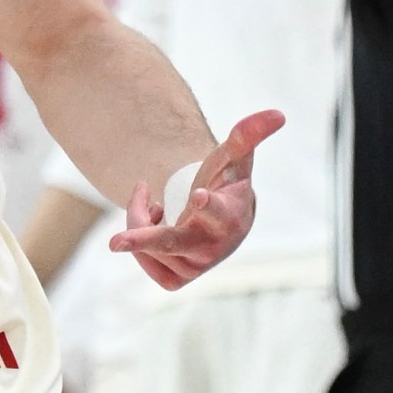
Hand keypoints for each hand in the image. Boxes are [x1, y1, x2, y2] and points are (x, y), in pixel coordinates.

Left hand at [111, 110, 282, 289]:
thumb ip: (249, 134)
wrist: (221, 219)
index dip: (208, 204)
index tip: (197, 195)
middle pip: (174, 243)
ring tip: (155, 202)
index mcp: (230, 215)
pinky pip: (147, 261)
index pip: (219, 212)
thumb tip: (278, 113)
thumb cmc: (225, 182)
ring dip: (141, 216)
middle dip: (145, 240)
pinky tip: (156, 224)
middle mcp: (215, 246)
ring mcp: (196, 266)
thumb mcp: (235, 156)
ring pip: (150, 243)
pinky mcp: (179, 279)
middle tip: (114, 242)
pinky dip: (140, 239)